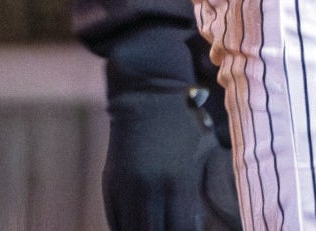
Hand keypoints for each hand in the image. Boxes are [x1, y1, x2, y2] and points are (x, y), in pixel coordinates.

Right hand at [103, 88, 239, 230]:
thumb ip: (204, 185)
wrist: (148, 97)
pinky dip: (126, 227)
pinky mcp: (110, 185)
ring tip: (156, 226)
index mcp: (179, 179)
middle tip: (171, 227)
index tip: (190, 230)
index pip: (182, 228)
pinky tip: (138, 225)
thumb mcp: (205, 150)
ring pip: (133, 230)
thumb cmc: (186, 124)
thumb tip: (205, 221)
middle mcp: (151, 187)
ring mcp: (127, 187)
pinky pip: (116, 220)